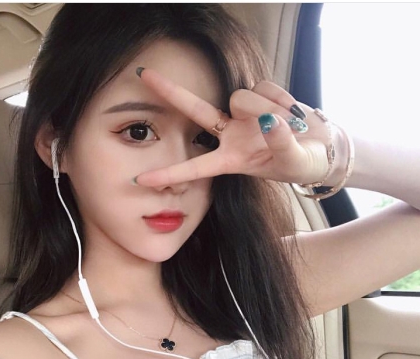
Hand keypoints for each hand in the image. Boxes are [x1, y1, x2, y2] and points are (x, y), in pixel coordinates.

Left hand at [134, 68, 332, 186]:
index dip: (169, 173)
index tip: (141, 180)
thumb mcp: (292, 162)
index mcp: (231, 159)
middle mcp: (231, 134)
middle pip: (196, 110)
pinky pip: (265, 87)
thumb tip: (269, 120)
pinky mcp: (260, 95)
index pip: (195, 167)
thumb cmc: (301, 163)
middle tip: (144, 75)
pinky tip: (293, 112)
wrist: (320, 147)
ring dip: (268, 107)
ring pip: (241, 97)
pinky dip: (283, 98)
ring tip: (290, 124)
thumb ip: (281, 144)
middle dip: (171, 92)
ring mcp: (243, 113)